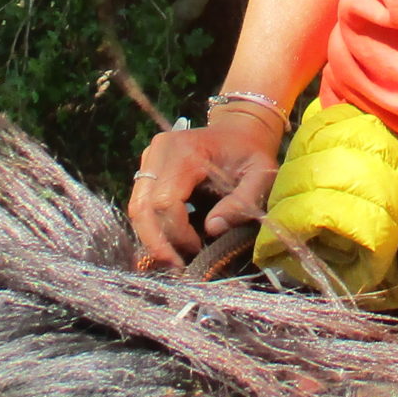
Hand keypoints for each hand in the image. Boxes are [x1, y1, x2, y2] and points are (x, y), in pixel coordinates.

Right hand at [126, 108, 281, 266]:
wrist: (240, 128)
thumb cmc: (251, 151)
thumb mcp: (261, 174)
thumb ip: (242, 201)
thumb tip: (212, 229)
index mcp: (184, 150)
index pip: (165, 201)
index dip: (178, 232)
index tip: (197, 248)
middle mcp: (158, 151)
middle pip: (142, 206)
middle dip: (156, 242)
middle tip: (175, 268)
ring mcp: (149, 158)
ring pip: (137, 207)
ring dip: (152, 237)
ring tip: (172, 260)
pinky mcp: (148, 168)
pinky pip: (142, 203)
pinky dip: (153, 226)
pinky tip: (169, 243)